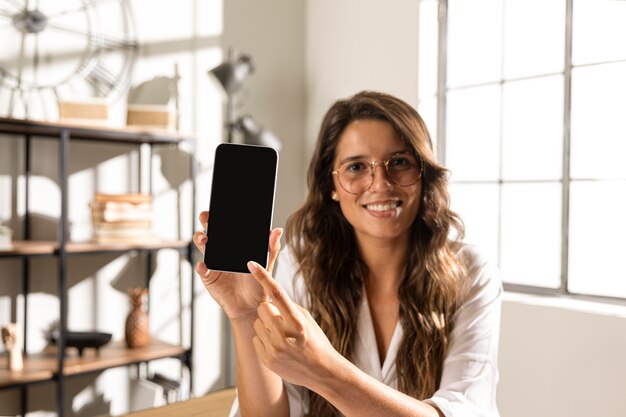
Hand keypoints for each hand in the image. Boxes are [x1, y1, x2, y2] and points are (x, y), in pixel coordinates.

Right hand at [193, 211, 282, 320]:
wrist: (252, 305)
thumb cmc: (259, 283)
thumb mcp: (267, 264)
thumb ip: (271, 247)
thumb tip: (277, 230)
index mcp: (235, 243)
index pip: (225, 225)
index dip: (220, 215)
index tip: (219, 208)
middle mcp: (222, 249)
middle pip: (210, 231)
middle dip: (206, 222)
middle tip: (207, 218)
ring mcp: (213, 261)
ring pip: (202, 245)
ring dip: (200, 240)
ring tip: (205, 240)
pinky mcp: (208, 276)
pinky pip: (201, 268)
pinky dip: (201, 266)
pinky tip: (204, 265)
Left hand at [247, 261, 342, 388]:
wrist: (321, 370)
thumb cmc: (314, 340)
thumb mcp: (305, 319)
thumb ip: (287, 307)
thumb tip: (268, 295)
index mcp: (297, 321)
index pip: (276, 293)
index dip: (263, 277)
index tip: (251, 264)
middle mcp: (285, 334)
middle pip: (262, 309)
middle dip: (268, 311)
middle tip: (280, 320)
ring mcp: (275, 349)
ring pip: (256, 324)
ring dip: (266, 326)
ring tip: (282, 336)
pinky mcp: (268, 359)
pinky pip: (255, 339)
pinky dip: (264, 340)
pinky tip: (278, 346)